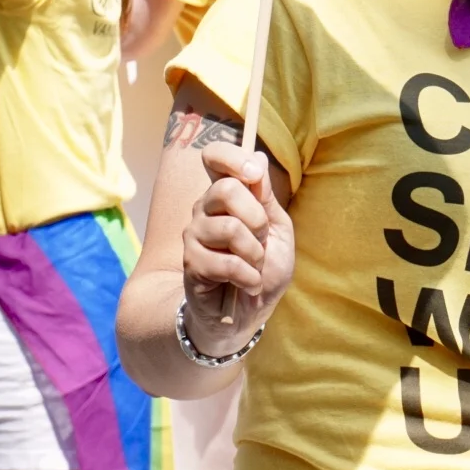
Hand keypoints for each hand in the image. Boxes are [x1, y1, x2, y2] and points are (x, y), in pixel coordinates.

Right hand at [182, 140, 293, 356]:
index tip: (254, 175)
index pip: (214, 156)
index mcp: (227, 195)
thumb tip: (256, 156)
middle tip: (262, 239)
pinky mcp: (191, 263)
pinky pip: (226, 263)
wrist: (248, 313)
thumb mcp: (277, 230)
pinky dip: (248, 277)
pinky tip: (248, 284)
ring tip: (255, 267)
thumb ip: (266, 197)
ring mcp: (194, 235)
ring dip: (255, 254)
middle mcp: (205, 209)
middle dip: (256, 217)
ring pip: (229, 228)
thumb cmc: (263, 268)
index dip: (232, 157)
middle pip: (226, 189)